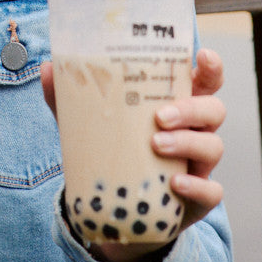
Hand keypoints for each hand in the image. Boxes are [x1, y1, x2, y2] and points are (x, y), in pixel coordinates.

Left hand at [40, 48, 225, 261]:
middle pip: (213, 109)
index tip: (202, 55)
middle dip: (191, 108)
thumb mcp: (90, 122)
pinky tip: (175, 183)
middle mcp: (194, 130)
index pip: (204, 80)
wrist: (117, 206)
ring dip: (187, 142)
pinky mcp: (198, 197)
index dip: (211, 67)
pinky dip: (197, 186)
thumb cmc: (112, 149)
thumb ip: (70, 97)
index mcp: (174, 103)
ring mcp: (199, 163)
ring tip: (155, 144)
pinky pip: (212, 190)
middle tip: (158, 116)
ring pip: (213, 145)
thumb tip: (48, 67)